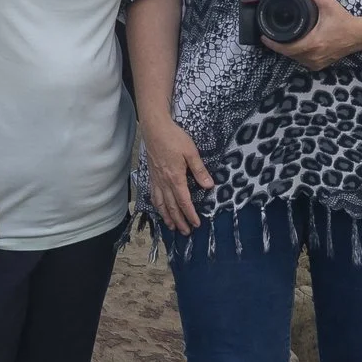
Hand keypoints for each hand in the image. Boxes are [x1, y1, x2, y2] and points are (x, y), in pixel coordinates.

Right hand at [142, 115, 212, 233]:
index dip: (190, 215)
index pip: (184, 202)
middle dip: (179, 221)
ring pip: (160, 204)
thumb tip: (209, 186)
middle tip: (186, 232)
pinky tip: (159, 208)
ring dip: (166, 217)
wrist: (155, 129)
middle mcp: (164, 182)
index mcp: (176, 178)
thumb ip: (199, 170)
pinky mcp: (151, 175)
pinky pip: (153, 195)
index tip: (196, 224)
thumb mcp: (191, 152)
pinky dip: (157, 205)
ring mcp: (156, 180)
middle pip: (172, 207)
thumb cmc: (174, 138)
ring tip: (172, 226)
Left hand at [266, 0, 361, 71]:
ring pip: (295, 59)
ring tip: (280, 40)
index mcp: (313, 43)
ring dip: (288, 50)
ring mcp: (317, 62)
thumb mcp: (328, 4)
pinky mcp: (320, 64)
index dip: (273, 43)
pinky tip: (294, 46)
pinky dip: (297, 54)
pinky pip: (303, 61)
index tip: (264, 36)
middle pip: (288, 54)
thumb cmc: (344, 21)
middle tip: (270, 36)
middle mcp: (313, 56)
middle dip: (279, 45)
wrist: (359, 35)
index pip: (286, 48)